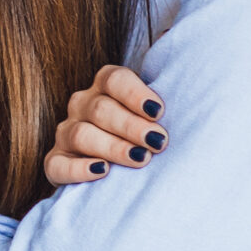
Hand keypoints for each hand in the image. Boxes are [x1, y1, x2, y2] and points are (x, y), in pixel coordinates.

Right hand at [42, 65, 166, 188]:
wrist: (121, 171)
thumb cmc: (146, 137)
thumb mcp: (155, 115)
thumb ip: (163, 105)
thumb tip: (195, 88)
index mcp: (104, 86)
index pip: (114, 79)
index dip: (135, 94)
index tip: (159, 112)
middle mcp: (82, 105)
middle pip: (101, 109)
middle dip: (131, 126)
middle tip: (158, 142)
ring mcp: (66, 133)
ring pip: (82, 135)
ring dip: (113, 147)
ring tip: (140, 159)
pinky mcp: (56, 161)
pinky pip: (59, 165)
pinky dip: (79, 169)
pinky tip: (103, 171)